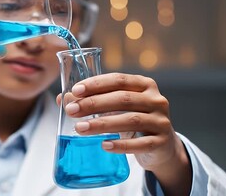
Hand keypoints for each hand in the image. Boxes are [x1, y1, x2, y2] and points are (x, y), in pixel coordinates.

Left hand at [62, 73, 191, 194]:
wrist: (162, 146)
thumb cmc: (133, 120)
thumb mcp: (116, 108)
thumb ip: (94, 100)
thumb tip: (64, 98)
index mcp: (144, 85)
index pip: (118, 79)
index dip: (96, 84)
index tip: (76, 90)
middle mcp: (156, 100)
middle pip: (122, 99)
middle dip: (93, 104)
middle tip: (72, 111)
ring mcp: (161, 121)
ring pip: (130, 120)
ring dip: (102, 124)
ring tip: (80, 129)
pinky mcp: (161, 142)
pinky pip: (140, 144)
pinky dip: (121, 145)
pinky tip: (104, 145)